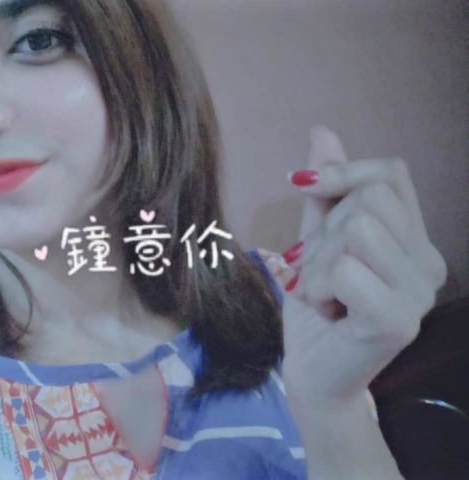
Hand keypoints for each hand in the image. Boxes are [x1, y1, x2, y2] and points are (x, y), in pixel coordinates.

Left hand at [278, 125, 446, 407]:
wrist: (312, 373)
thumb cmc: (316, 305)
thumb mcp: (316, 238)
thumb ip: (325, 191)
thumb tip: (322, 130)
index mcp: (414, 239)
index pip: (390, 174)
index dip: (342, 172)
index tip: (298, 185)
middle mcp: (429, 262)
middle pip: (368, 200)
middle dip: (322, 234)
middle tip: (316, 272)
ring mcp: (419, 293)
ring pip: (357, 230)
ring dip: (317, 263)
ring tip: (322, 292)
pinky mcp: (399, 320)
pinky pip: (346, 269)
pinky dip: (318, 287)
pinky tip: (327, 311)